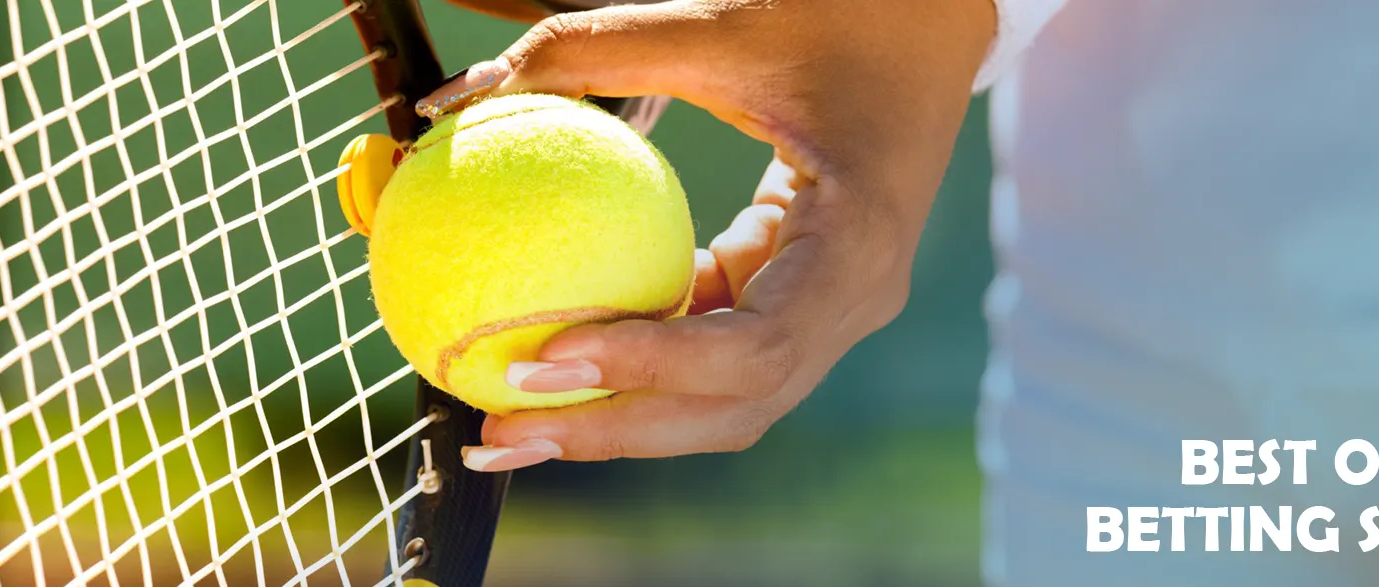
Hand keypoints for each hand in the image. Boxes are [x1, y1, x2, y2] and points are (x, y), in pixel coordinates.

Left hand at [418, 0, 995, 471]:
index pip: (754, 346)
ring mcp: (828, 314)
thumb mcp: (717, 26)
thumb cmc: (834, 14)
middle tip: (500, 430)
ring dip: (616, 423)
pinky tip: (551, 365)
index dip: (650, 368)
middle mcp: (851, 302)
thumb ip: (589, 52)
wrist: (925, 26)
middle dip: (614, 431)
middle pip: (733, 410)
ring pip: (722, 405)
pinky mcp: (794, 304)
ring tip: (506, 427)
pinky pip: (710, 357)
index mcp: (855, 245)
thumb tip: (453, 96)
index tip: (548, 356)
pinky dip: (635, 370)